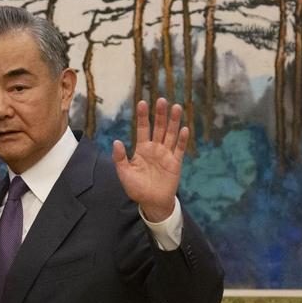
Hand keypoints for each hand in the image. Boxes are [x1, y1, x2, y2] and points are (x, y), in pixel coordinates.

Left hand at [112, 98, 188, 221]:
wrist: (152, 202)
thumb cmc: (137, 188)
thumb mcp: (124, 174)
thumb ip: (120, 158)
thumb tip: (116, 142)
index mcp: (142, 149)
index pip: (143, 129)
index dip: (143, 116)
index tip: (142, 102)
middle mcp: (155, 148)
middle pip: (159, 128)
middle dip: (160, 114)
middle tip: (162, 100)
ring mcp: (166, 155)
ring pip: (171, 134)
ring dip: (173, 122)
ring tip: (176, 107)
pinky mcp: (176, 163)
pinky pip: (180, 149)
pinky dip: (183, 140)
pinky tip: (185, 129)